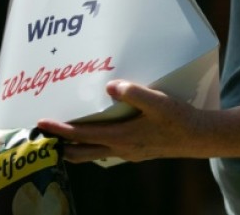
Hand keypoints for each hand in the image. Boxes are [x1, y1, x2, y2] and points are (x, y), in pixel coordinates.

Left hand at [36, 80, 208, 163]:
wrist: (198, 137)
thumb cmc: (179, 119)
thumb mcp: (158, 102)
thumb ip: (134, 93)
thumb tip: (111, 86)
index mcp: (121, 137)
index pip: (81, 135)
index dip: (59, 130)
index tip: (41, 124)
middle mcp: (121, 149)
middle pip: (81, 152)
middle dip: (61, 145)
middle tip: (44, 136)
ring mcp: (128, 152)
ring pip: (93, 154)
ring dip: (76, 147)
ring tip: (63, 137)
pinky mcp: (136, 150)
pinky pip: (106, 151)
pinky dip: (93, 145)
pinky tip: (95, 135)